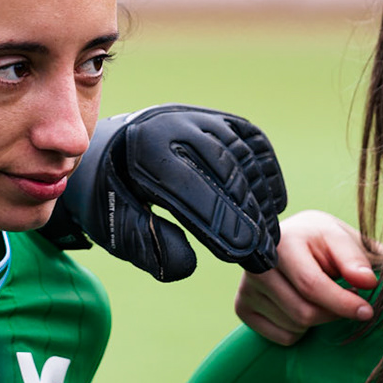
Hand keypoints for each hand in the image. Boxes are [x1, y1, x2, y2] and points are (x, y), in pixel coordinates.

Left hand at [58, 104, 287, 281]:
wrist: (110, 153)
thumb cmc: (112, 198)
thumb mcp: (115, 228)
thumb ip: (148, 248)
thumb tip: (188, 266)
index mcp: (140, 148)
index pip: (189, 188)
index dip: (220, 222)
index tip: (245, 253)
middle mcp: (172, 123)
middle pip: (223, 171)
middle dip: (248, 217)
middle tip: (263, 257)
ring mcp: (198, 116)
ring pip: (242, 156)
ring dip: (260, 199)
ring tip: (270, 238)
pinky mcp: (218, 117)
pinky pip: (253, 142)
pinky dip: (267, 172)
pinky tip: (272, 204)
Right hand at [234, 211, 381, 345]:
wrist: (290, 240)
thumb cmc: (320, 241)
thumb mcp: (342, 239)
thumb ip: (356, 259)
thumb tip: (368, 282)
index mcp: (282, 243)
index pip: (311, 285)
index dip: (342, 303)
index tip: (367, 311)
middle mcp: (256, 266)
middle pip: (303, 312)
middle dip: (333, 313)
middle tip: (348, 302)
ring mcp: (246, 288)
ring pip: (294, 327)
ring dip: (317, 320)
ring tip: (319, 297)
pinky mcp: (242, 307)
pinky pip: (282, 337)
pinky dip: (300, 330)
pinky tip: (301, 305)